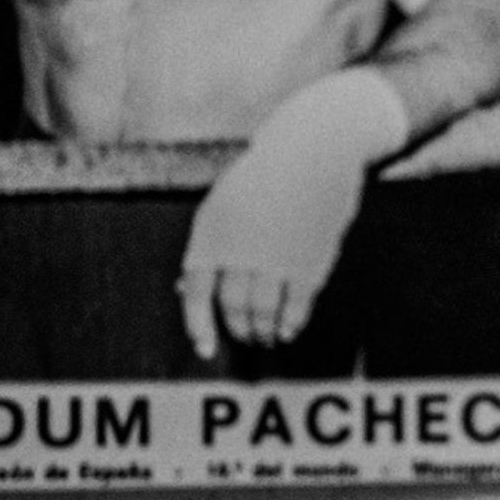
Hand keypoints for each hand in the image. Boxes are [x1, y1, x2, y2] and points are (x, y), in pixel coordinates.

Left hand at [179, 67, 406, 359]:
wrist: (315, 150)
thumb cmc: (265, 178)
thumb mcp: (223, 205)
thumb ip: (207, 248)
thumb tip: (185, 291)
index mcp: (213, 233)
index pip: (197, 294)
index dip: (199, 326)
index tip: (207, 349)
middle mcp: (241, 249)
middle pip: (233, 307)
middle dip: (239, 329)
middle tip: (246, 337)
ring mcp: (276, 258)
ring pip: (263, 313)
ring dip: (263, 331)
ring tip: (266, 337)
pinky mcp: (309, 262)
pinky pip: (296, 308)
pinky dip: (290, 324)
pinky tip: (288, 330)